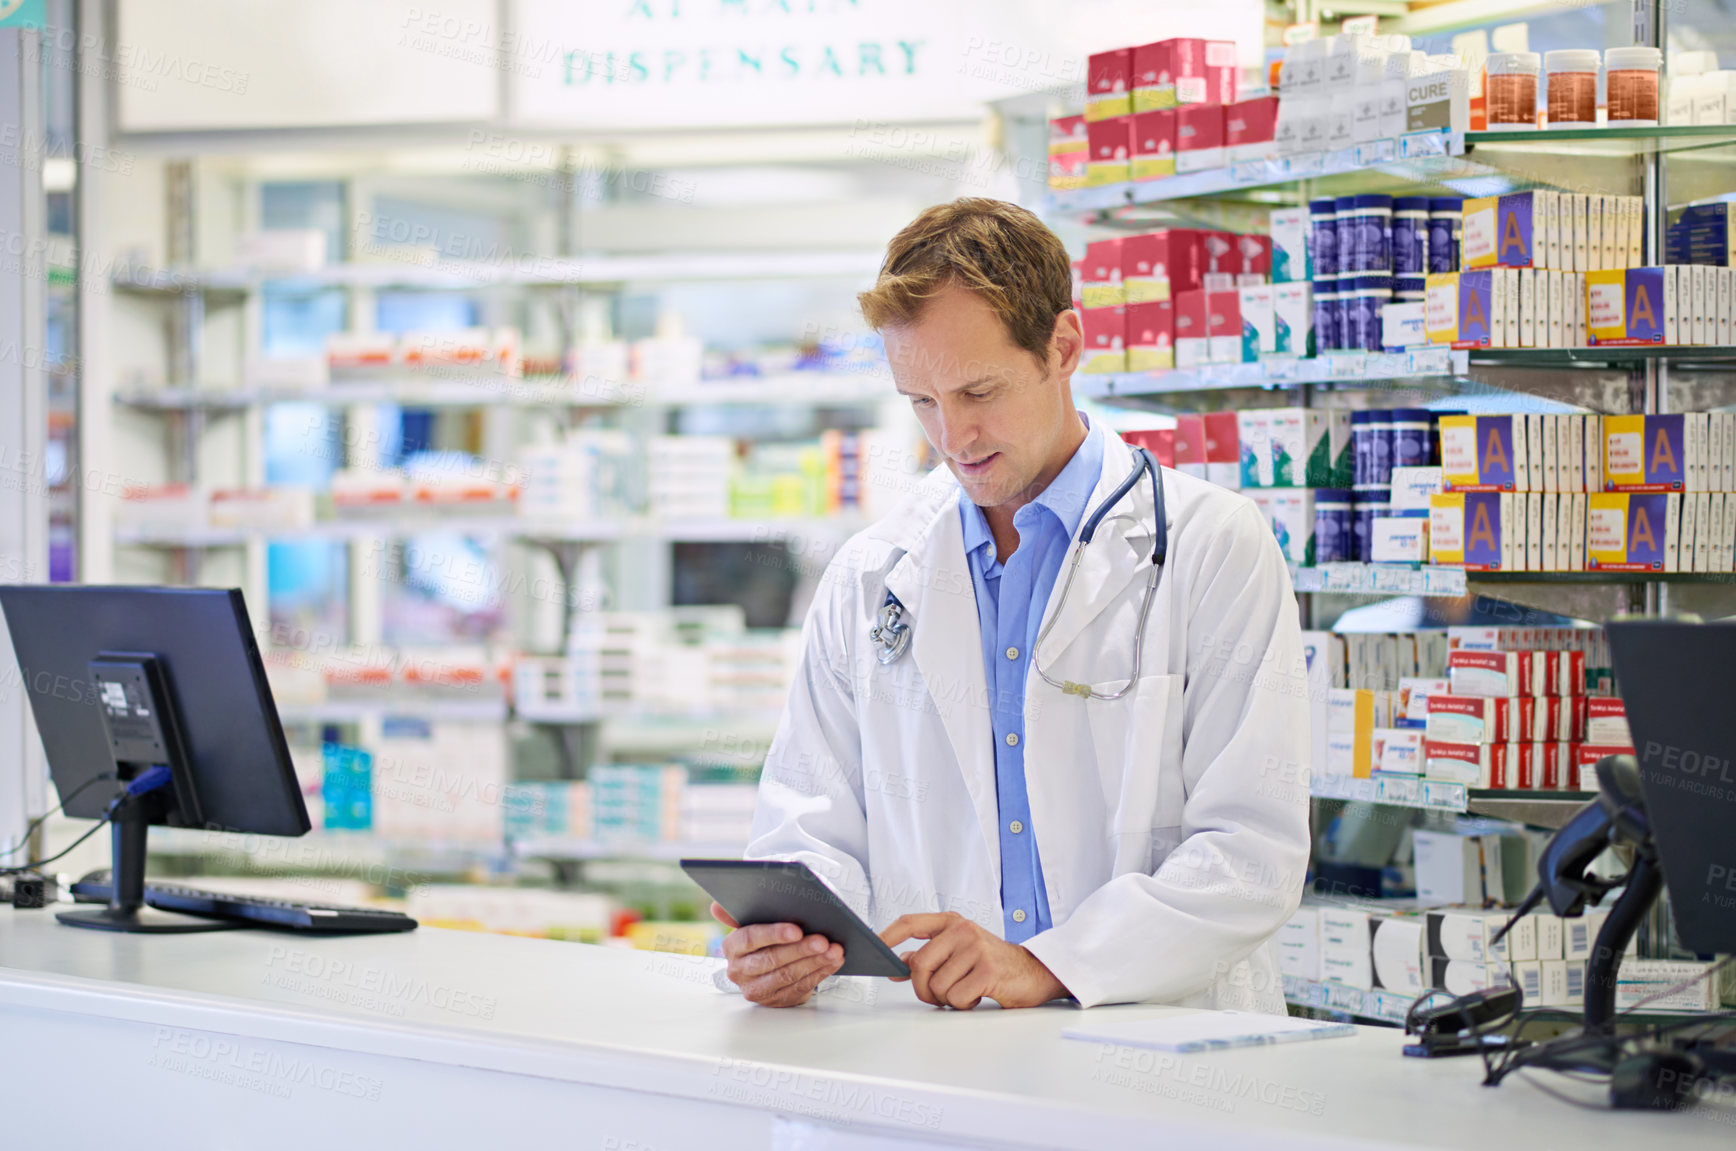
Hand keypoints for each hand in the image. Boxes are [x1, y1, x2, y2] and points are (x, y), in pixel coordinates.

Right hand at [711, 902, 843, 1006]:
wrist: (766, 965)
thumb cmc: (763, 937)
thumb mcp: (750, 921)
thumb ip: (735, 913)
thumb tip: (717, 907)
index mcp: (732, 947)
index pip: (750, 938)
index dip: (774, 934)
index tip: (797, 929)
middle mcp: (740, 971)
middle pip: (772, 960)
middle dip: (800, 949)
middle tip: (823, 940)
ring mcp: (757, 989)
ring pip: (788, 976)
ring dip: (814, 962)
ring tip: (833, 950)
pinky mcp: (776, 1000)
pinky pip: (800, 987)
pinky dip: (820, 973)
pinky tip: (833, 961)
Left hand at [880, 912, 1068, 1009]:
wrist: (1034, 972)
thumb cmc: (992, 963)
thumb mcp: (958, 952)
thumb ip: (928, 955)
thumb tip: (897, 964)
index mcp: (951, 922)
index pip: (910, 923)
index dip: (887, 936)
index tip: (873, 948)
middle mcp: (962, 930)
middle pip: (919, 965)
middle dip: (923, 989)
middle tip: (939, 995)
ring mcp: (976, 948)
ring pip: (937, 985)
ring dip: (947, 999)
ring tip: (966, 991)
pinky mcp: (988, 970)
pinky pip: (957, 997)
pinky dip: (963, 1004)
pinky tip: (977, 996)